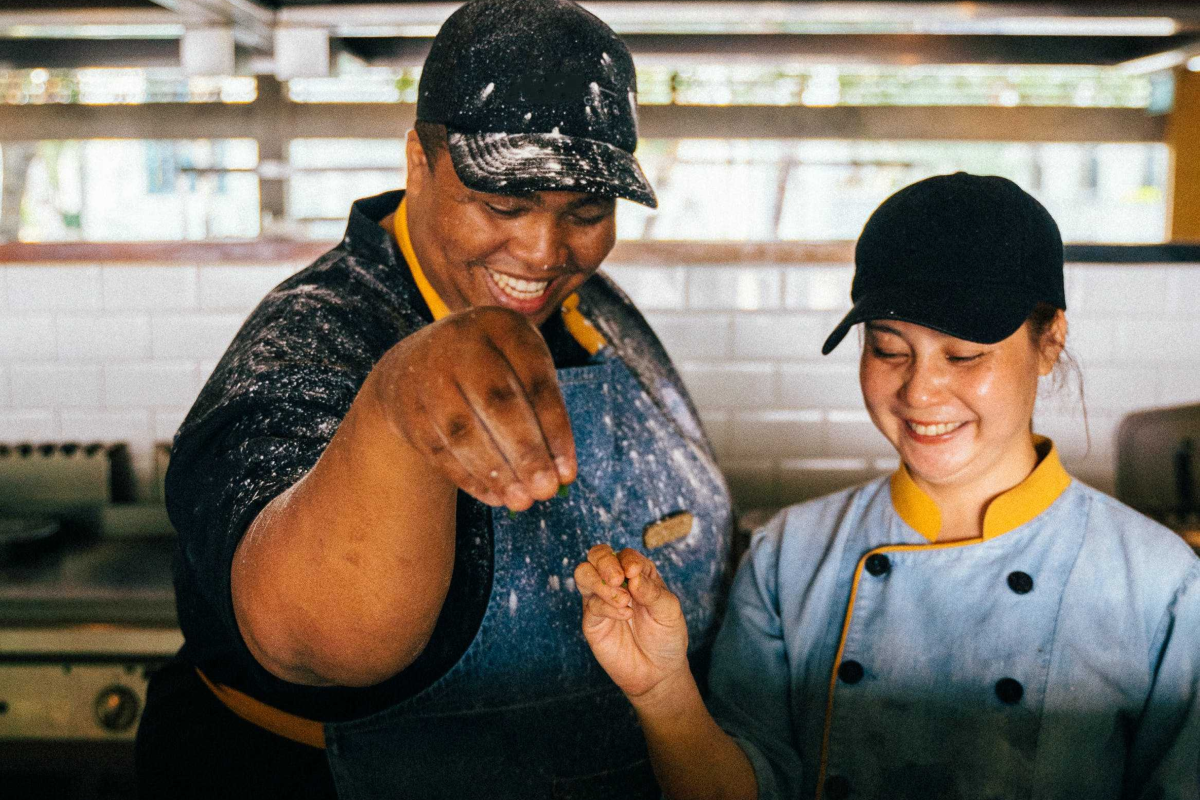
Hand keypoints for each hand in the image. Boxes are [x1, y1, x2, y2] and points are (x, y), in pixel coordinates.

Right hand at [375, 306, 575, 510]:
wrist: (416, 365)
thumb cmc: (490, 372)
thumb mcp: (519, 371)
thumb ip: (542, 414)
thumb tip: (562, 475)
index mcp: (501, 326)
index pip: (535, 382)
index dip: (554, 431)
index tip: (568, 474)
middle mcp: (461, 342)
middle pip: (498, 403)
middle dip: (526, 453)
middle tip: (547, 492)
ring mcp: (427, 372)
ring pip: (463, 430)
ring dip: (496, 472)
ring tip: (521, 501)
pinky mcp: (405, 406)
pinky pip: (438, 449)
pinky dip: (467, 478)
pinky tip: (493, 497)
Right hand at [575, 545, 689, 699]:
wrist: (657, 671)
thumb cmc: (666, 636)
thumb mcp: (669, 611)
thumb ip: (652, 591)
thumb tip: (633, 576)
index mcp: (637, 574)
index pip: (625, 555)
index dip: (627, 559)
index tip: (635, 573)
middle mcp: (616, 582)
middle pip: (597, 556)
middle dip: (604, 562)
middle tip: (617, 579)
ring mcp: (601, 599)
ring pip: (584, 573)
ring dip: (599, 583)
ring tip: (623, 600)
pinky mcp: (593, 620)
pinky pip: (591, 603)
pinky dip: (606, 607)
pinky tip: (625, 616)